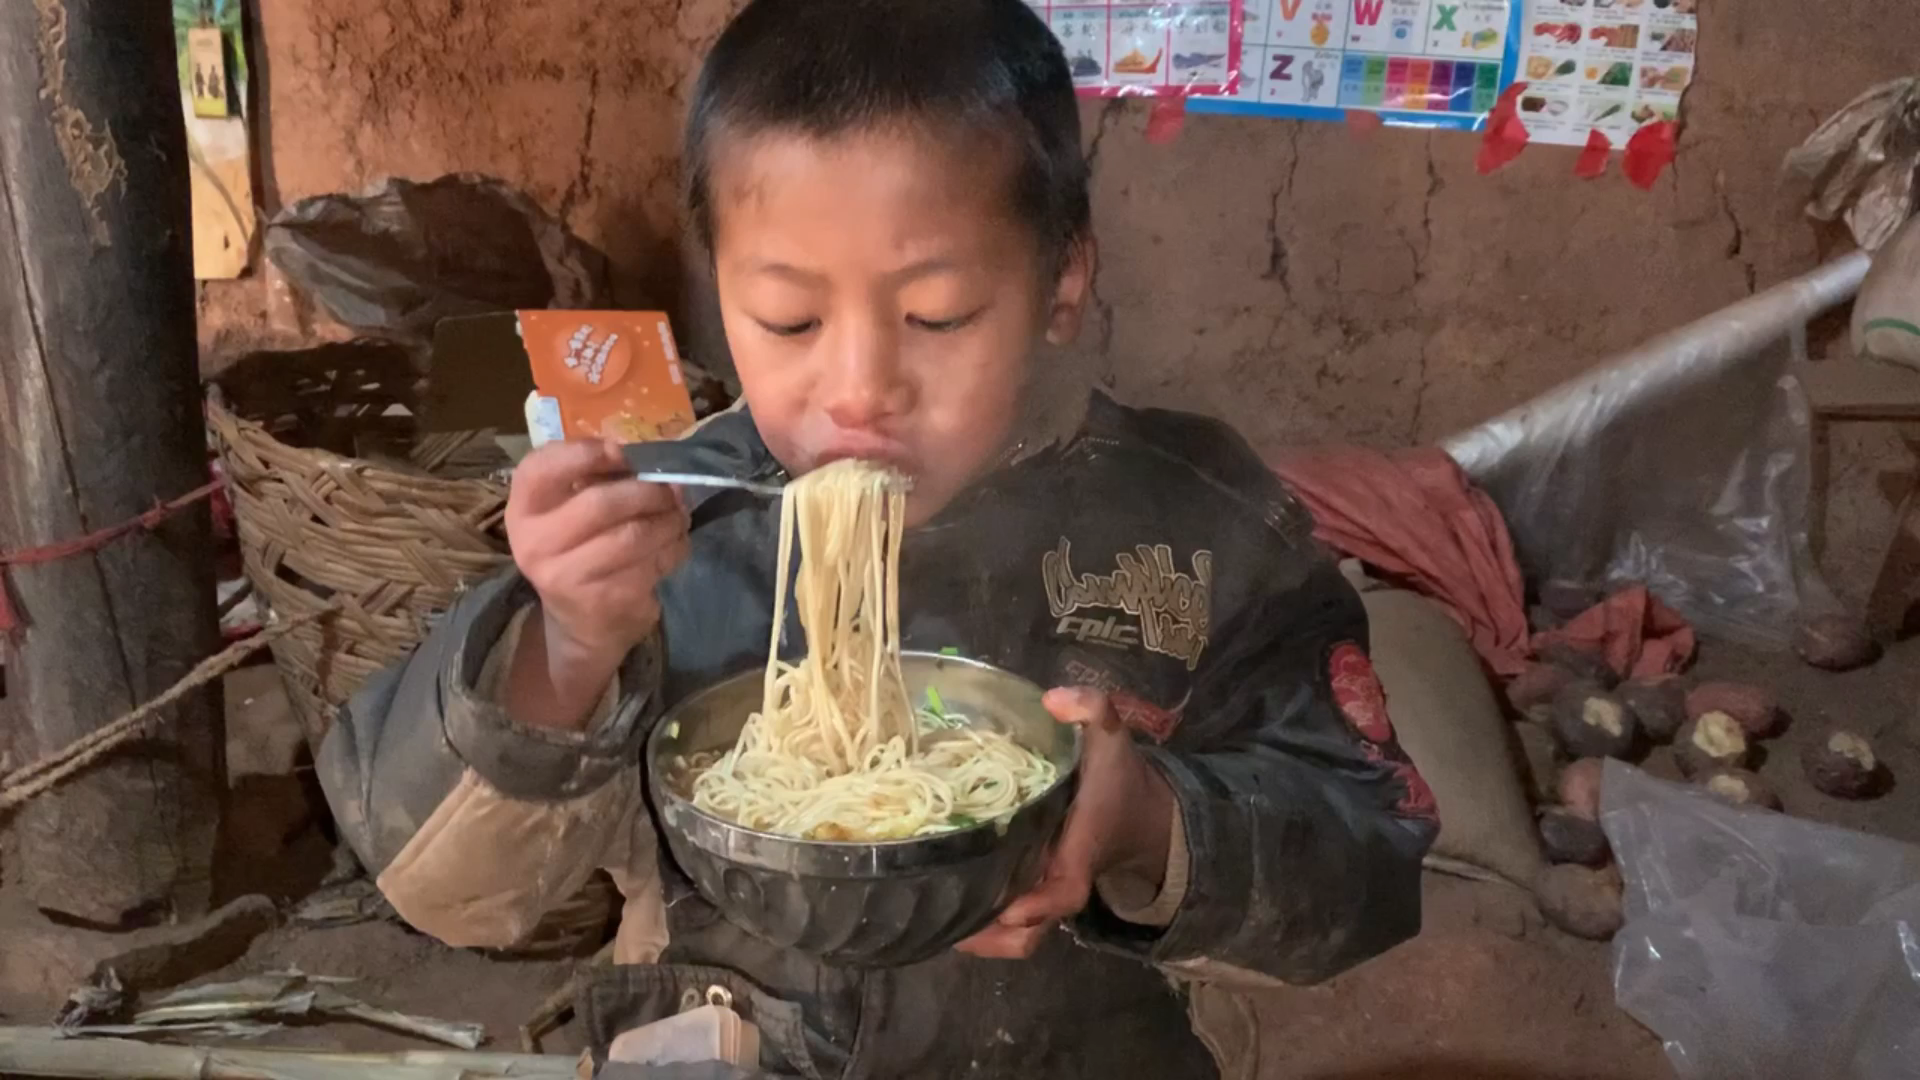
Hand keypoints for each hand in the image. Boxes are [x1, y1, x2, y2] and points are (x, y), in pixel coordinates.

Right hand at [503, 440, 688, 728]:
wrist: (580, 625)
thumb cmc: (579, 552)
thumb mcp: (570, 513)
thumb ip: (597, 479)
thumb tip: (650, 456)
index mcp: (523, 511)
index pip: (540, 468)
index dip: (583, 452)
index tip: (620, 451)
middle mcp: (536, 544)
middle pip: (601, 503)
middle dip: (647, 491)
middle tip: (671, 489)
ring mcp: (568, 577)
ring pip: (634, 534)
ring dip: (668, 520)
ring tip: (677, 516)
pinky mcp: (605, 600)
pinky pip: (652, 562)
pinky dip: (674, 548)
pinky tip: (674, 543)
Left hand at [956, 687, 1174, 959]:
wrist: (1141, 812)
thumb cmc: (1118, 777)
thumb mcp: (1110, 735)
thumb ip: (1091, 709)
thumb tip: (1052, 700)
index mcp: (1080, 851)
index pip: (1064, 892)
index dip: (1036, 905)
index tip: (1005, 907)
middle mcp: (1060, 882)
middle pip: (1028, 934)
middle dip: (989, 935)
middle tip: (939, 912)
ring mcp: (1046, 894)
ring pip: (1016, 938)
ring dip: (979, 935)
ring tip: (928, 912)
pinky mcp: (1036, 893)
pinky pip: (1010, 927)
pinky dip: (982, 925)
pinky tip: (941, 898)